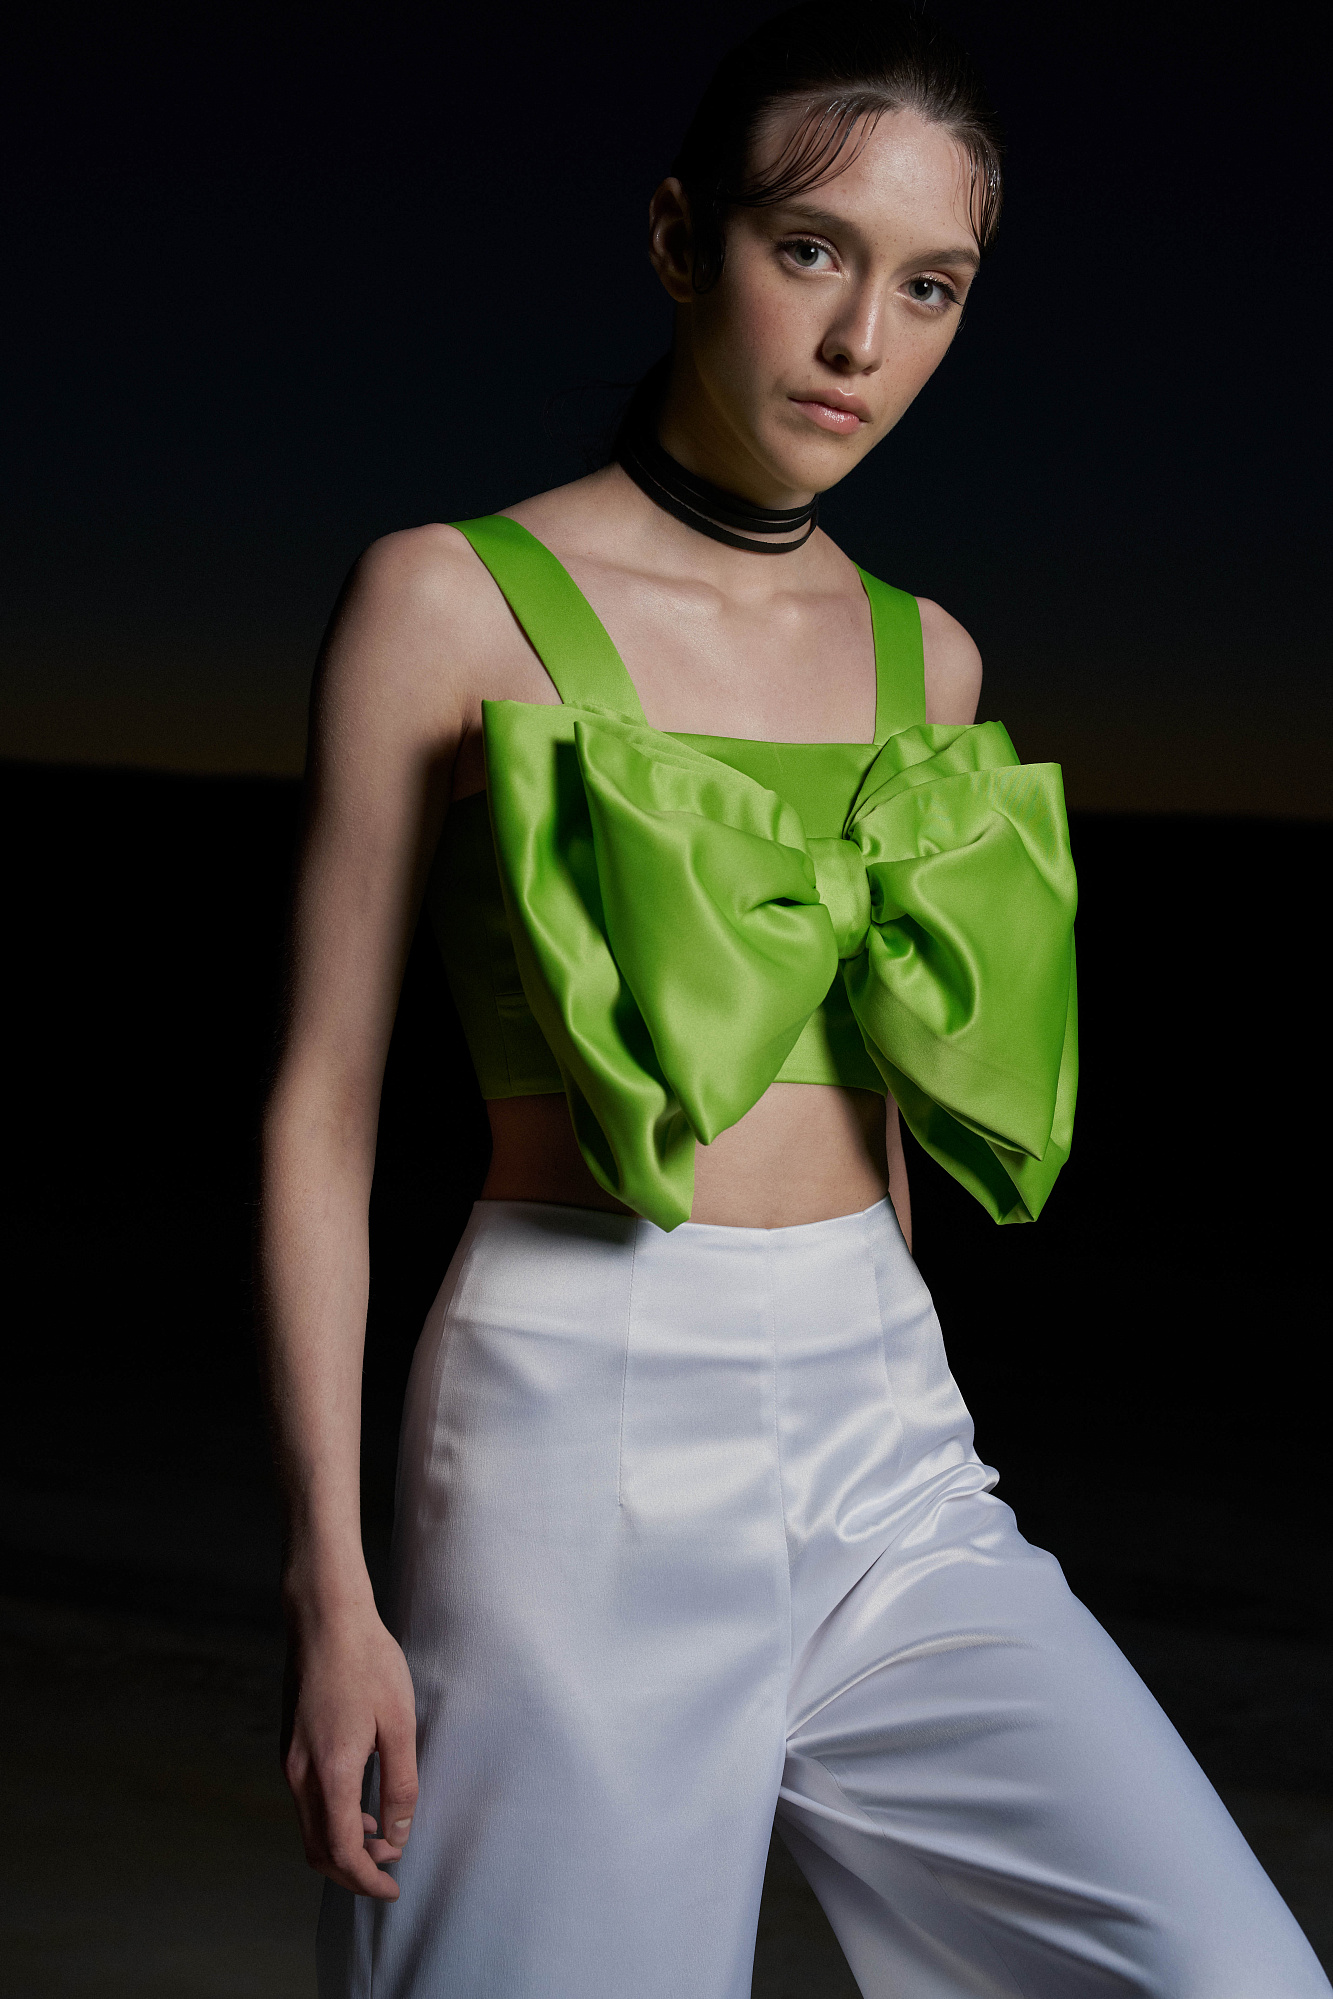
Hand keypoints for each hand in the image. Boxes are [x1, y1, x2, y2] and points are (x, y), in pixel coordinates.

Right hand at [281, 1602, 418, 1898]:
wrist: (324, 1616)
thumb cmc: (367, 1661)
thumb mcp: (399, 1722)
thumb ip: (401, 1783)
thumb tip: (396, 1833)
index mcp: (329, 1771)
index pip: (340, 1851)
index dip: (366, 1879)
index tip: (392, 1888)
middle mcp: (299, 1773)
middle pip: (317, 1849)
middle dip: (352, 1870)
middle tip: (388, 1869)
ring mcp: (289, 1759)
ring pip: (309, 1826)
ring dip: (341, 1843)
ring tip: (380, 1835)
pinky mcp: (288, 1744)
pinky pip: (305, 1800)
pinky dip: (330, 1817)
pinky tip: (359, 1802)